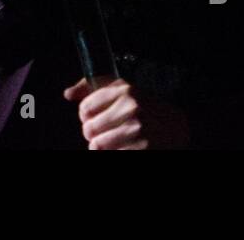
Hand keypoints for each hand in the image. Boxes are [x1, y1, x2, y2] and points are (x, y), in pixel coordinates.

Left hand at [64, 76, 190, 149]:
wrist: (176, 126)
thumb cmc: (142, 106)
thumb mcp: (121, 89)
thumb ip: (91, 87)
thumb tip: (67, 94)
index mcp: (125, 90)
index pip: (85, 108)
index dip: (85, 116)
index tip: (95, 118)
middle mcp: (132, 108)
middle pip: (89, 129)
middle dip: (92, 134)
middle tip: (103, 133)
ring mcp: (138, 130)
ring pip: (97, 146)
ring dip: (100, 147)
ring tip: (111, 142)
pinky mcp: (143, 149)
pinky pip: (110, 155)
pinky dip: (112, 154)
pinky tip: (120, 148)